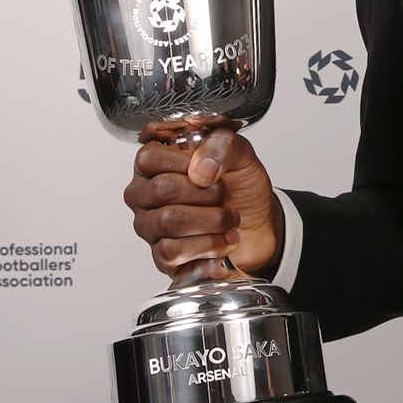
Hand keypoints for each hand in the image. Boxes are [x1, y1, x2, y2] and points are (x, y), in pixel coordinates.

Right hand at [123, 121, 284, 279]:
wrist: (258, 223)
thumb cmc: (240, 186)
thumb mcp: (240, 153)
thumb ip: (222, 145)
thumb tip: (200, 170)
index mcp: (154, 163)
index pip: (149, 159)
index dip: (186, 165)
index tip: (213, 172)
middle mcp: (144, 195)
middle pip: (162, 190)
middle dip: (208, 194)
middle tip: (227, 197)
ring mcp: (149, 227)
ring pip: (168, 222)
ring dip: (212, 222)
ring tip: (230, 221)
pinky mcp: (162, 257)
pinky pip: (173, 252)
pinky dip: (209, 247)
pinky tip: (223, 242)